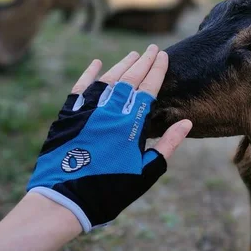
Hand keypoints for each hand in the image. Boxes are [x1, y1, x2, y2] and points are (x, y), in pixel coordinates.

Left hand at [27, 45, 191, 232]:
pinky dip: (89, 74)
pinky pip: (80, 89)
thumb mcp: (145, 172)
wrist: (64, 201)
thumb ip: (167, 145)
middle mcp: (110, 112)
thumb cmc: (110, 191)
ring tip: (133, 54)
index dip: (157, 70)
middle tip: (153, 48)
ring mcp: (87, 112)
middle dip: (144, 61)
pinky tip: (96, 63)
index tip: (164, 56)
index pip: (148, 88)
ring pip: (108, 79)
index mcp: (131, 125)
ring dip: (122, 65)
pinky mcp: (67, 117)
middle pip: (130, 79)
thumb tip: (186, 122)